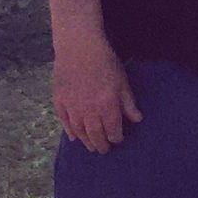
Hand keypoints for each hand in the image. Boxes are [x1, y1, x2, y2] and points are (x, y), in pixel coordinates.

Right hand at [54, 32, 142, 150]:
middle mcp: (89, 111)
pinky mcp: (60, 101)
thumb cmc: (105, 62)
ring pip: (80, 132)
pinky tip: (74, 137)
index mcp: (107, 106)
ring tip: (91, 147)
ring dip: (86, 141)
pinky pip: (65, 122)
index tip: (118, 140)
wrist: (79, 47)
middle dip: (101, 145)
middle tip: (104, 150)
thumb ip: (129, 103)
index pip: (113, 130)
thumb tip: (137, 119)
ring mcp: (72, 107)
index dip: (116, 138)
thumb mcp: (123, 82)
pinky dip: (70, 131)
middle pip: (95, 135)